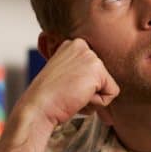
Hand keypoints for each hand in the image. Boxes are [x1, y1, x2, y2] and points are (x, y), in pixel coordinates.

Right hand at [0, 38, 118, 151]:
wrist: (38, 107)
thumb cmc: (49, 97)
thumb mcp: (64, 75)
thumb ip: (79, 71)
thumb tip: (95, 82)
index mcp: (72, 44)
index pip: (94, 69)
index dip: (82, 85)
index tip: (64, 86)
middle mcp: (81, 45)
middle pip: (102, 76)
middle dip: (88, 91)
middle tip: (67, 92)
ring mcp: (90, 56)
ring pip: (107, 85)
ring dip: (92, 97)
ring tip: (71, 94)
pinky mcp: (98, 70)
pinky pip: (112, 94)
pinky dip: (98, 103)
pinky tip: (78, 97)